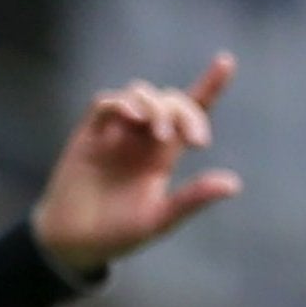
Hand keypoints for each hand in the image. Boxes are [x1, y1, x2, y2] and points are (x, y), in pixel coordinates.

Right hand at [31, 54, 242, 279]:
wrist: (71, 244)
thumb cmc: (116, 236)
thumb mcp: (159, 220)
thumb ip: (191, 200)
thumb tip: (234, 184)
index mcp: (163, 155)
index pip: (191, 111)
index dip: (209, 85)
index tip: (225, 62)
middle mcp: (141, 138)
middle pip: (169, 100)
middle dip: (182, 111)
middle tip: (191, 140)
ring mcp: (114, 135)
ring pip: (139, 94)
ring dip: (155, 105)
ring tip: (159, 133)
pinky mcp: (87, 136)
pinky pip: (105, 103)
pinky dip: (121, 103)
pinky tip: (133, 118)